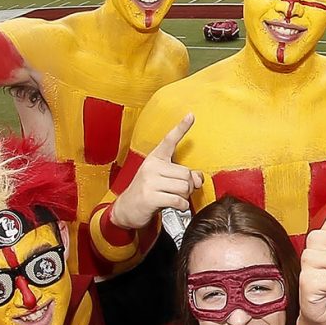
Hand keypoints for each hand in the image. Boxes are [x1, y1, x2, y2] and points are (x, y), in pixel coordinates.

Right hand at [111, 114, 203, 229]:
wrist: (126, 209)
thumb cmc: (148, 192)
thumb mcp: (163, 180)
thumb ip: (182, 176)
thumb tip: (198, 179)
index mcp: (155, 158)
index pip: (169, 140)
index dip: (181, 128)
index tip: (191, 115)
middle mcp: (152, 166)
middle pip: (186, 173)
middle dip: (189, 186)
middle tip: (180, 192)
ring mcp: (150, 181)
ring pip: (184, 187)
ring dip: (185, 196)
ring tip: (175, 198)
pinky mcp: (150, 196)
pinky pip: (178, 200)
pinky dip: (182, 206)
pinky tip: (176, 206)